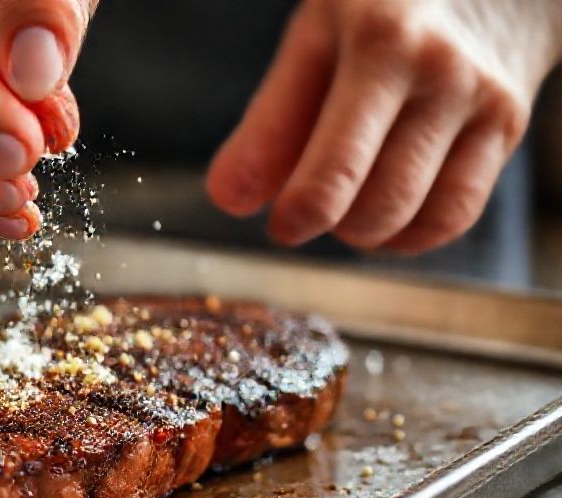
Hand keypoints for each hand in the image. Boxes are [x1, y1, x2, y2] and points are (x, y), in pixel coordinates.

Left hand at [208, 0, 561, 252]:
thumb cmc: (383, 9)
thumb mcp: (316, 37)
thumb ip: (274, 119)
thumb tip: (232, 200)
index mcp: (371, 39)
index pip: (320, 152)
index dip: (286, 206)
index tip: (248, 210)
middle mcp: (430, 69)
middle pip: (364, 196)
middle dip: (312, 219)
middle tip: (293, 213)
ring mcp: (476, 102)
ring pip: (403, 214)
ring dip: (356, 231)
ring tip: (340, 204)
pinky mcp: (505, 130)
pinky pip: (451, 216)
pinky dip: (405, 235)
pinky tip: (383, 215)